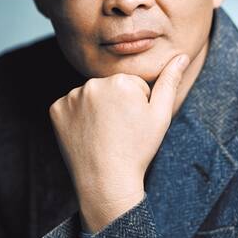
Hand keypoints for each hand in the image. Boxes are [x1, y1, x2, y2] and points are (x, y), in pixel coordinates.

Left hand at [49, 52, 189, 232]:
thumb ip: (170, 82)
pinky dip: (78, 118)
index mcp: (121, 81)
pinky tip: (87, 135)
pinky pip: (71, 107)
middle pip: (110, 87)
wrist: (106, 181)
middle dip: (116, 104)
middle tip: (119, 131)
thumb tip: (182, 56)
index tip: (133, 125)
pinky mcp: (56, 109)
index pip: (132, 84)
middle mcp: (93, 83)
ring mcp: (71, 96)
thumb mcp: (161, 116)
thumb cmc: (137, 150)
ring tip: (103, 134)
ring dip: (97, 110)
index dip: (137, 105)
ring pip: (90, 96)